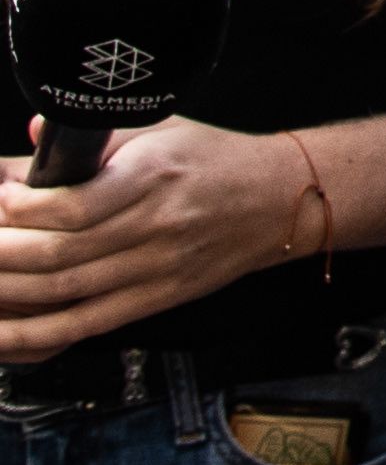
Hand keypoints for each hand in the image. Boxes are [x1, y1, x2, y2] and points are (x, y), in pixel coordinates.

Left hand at [0, 119, 313, 359]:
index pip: (72, 205)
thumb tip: (28, 144)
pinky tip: (1, 332)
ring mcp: (156, 269)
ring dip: (6, 292)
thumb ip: (90, 141)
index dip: (19, 208)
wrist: (279, 199)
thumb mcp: (157, 130)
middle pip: (58, 252)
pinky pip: (84, 324)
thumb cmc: (214, 160)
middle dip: (1, 253)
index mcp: (154, 176)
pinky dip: (35, 334)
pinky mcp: (155, 299)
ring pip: (63, 290)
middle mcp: (155, 226)